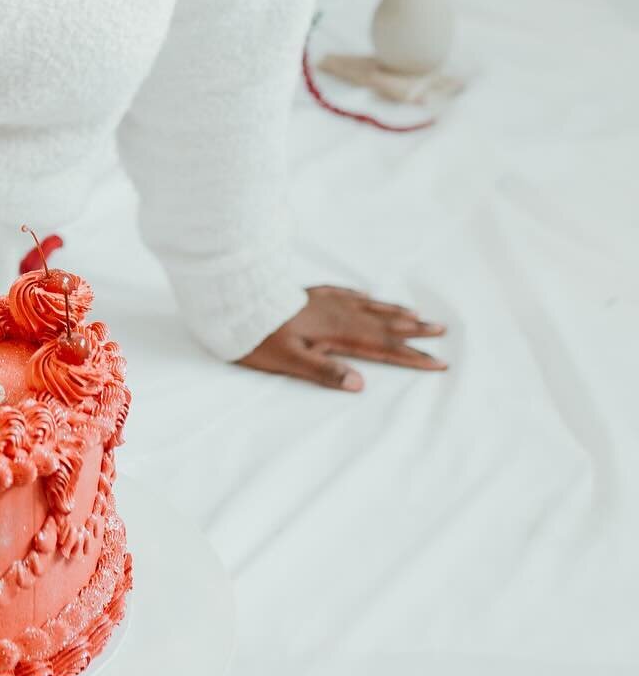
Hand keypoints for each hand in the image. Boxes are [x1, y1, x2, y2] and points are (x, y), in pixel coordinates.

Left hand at [235, 285, 448, 390]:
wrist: (233, 302)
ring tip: (417, 315)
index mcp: (337, 333)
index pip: (382, 347)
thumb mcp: (288, 361)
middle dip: (414, 330)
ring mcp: (325, 301)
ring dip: (394, 312)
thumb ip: (323, 371)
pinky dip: (363, 296)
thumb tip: (360, 383)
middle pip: (383, 324)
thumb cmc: (257, 337)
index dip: (411, 356)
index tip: (439, 362)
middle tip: (442, 330)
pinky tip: (367, 295)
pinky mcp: (310, 293)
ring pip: (368, 306)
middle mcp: (337, 314)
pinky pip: (346, 292)